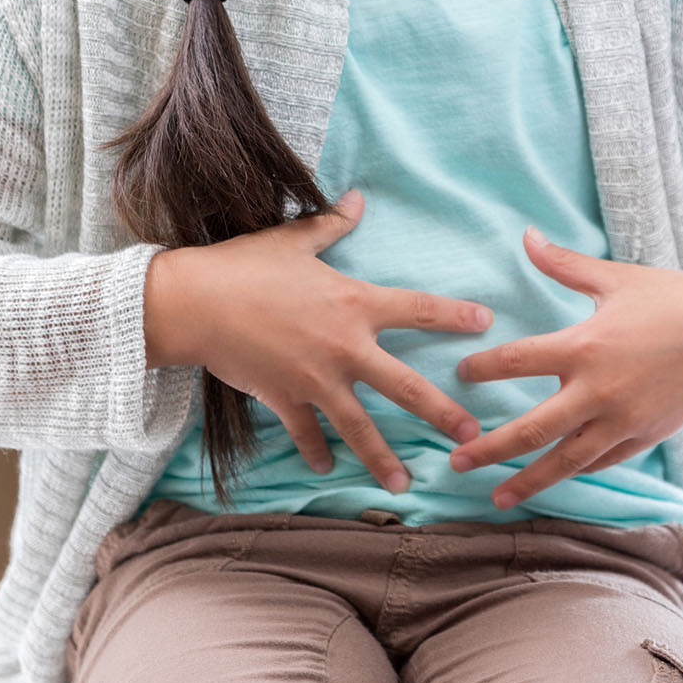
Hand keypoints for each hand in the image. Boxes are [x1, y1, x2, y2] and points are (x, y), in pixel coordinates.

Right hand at [143, 192, 489, 492]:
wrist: (195, 303)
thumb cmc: (245, 265)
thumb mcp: (294, 238)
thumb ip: (332, 222)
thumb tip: (358, 196)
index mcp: (354, 305)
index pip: (418, 311)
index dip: (454, 315)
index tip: (486, 322)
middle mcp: (344, 348)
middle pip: (405, 387)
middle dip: (441, 413)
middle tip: (472, 437)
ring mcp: (316, 381)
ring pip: (360, 428)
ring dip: (384, 459)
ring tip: (406, 485)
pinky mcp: (285, 400)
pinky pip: (308, 434)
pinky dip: (317, 452)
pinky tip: (327, 468)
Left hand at [448, 226, 682, 507]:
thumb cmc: (677, 299)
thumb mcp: (618, 278)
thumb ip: (565, 264)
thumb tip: (527, 236)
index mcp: (585, 346)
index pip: (517, 362)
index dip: (483, 369)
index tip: (460, 376)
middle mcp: (597, 392)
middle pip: (530, 430)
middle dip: (489, 450)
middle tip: (456, 463)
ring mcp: (622, 421)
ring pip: (564, 461)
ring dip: (527, 481)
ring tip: (497, 498)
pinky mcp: (645, 437)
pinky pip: (602, 461)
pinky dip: (577, 471)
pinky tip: (558, 478)